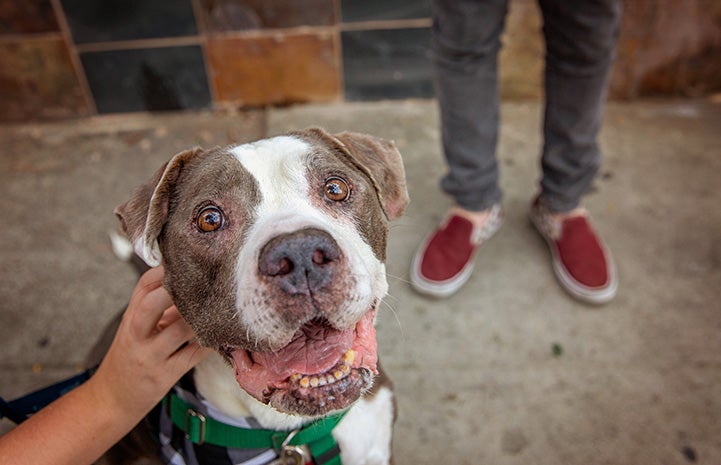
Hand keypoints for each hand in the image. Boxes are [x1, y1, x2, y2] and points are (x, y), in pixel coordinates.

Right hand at [88, 266, 210, 421]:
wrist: (111, 399)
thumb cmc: (132, 356)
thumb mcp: (138, 329)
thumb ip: (161, 308)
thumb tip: (194, 283)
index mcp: (131, 317)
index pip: (144, 285)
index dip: (166, 270)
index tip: (190, 259)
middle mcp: (136, 333)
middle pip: (152, 303)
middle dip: (175, 289)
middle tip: (204, 278)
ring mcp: (149, 355)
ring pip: (179, 330)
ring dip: (201, 318)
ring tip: (221, 306)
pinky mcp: (164, 375)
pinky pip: (193, 355)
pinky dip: (210, 343)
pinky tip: (223, 335)